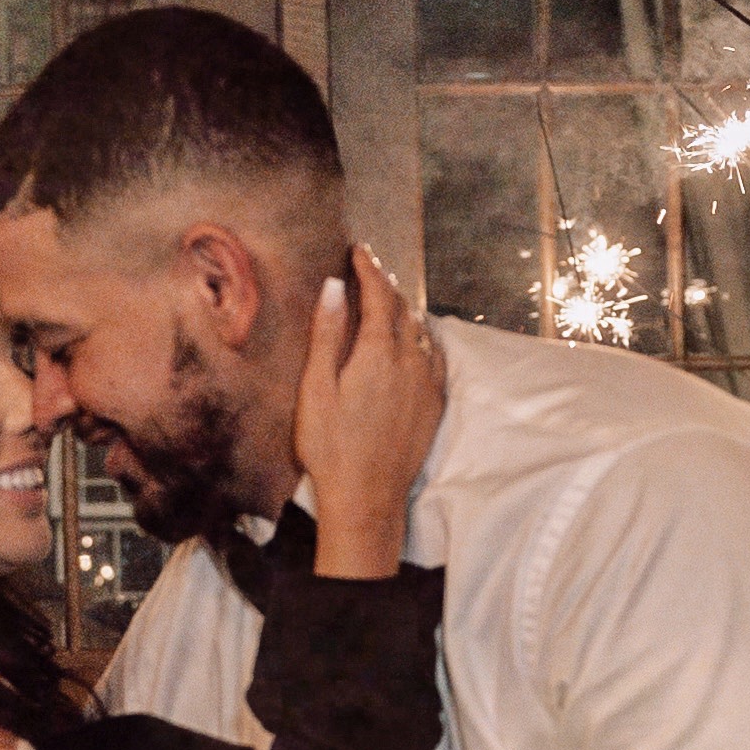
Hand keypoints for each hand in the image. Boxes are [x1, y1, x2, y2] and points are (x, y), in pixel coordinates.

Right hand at [294, 244, 447, 577]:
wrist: (367, 498)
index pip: (379, 295)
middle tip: (370, 269)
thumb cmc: (330, 447)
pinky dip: (422, 339)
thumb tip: (335, 287)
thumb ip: (328, 335)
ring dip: (404, 310)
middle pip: (403, 309)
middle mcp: (410, 362)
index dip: (370, 269)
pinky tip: (415, 341)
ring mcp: (427, 384)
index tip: (359, 251)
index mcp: (378, 353)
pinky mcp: (434, 405)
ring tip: (388, 299)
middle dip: (386, 285)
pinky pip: (433, 357)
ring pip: (420, 332)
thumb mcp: (315, 389)